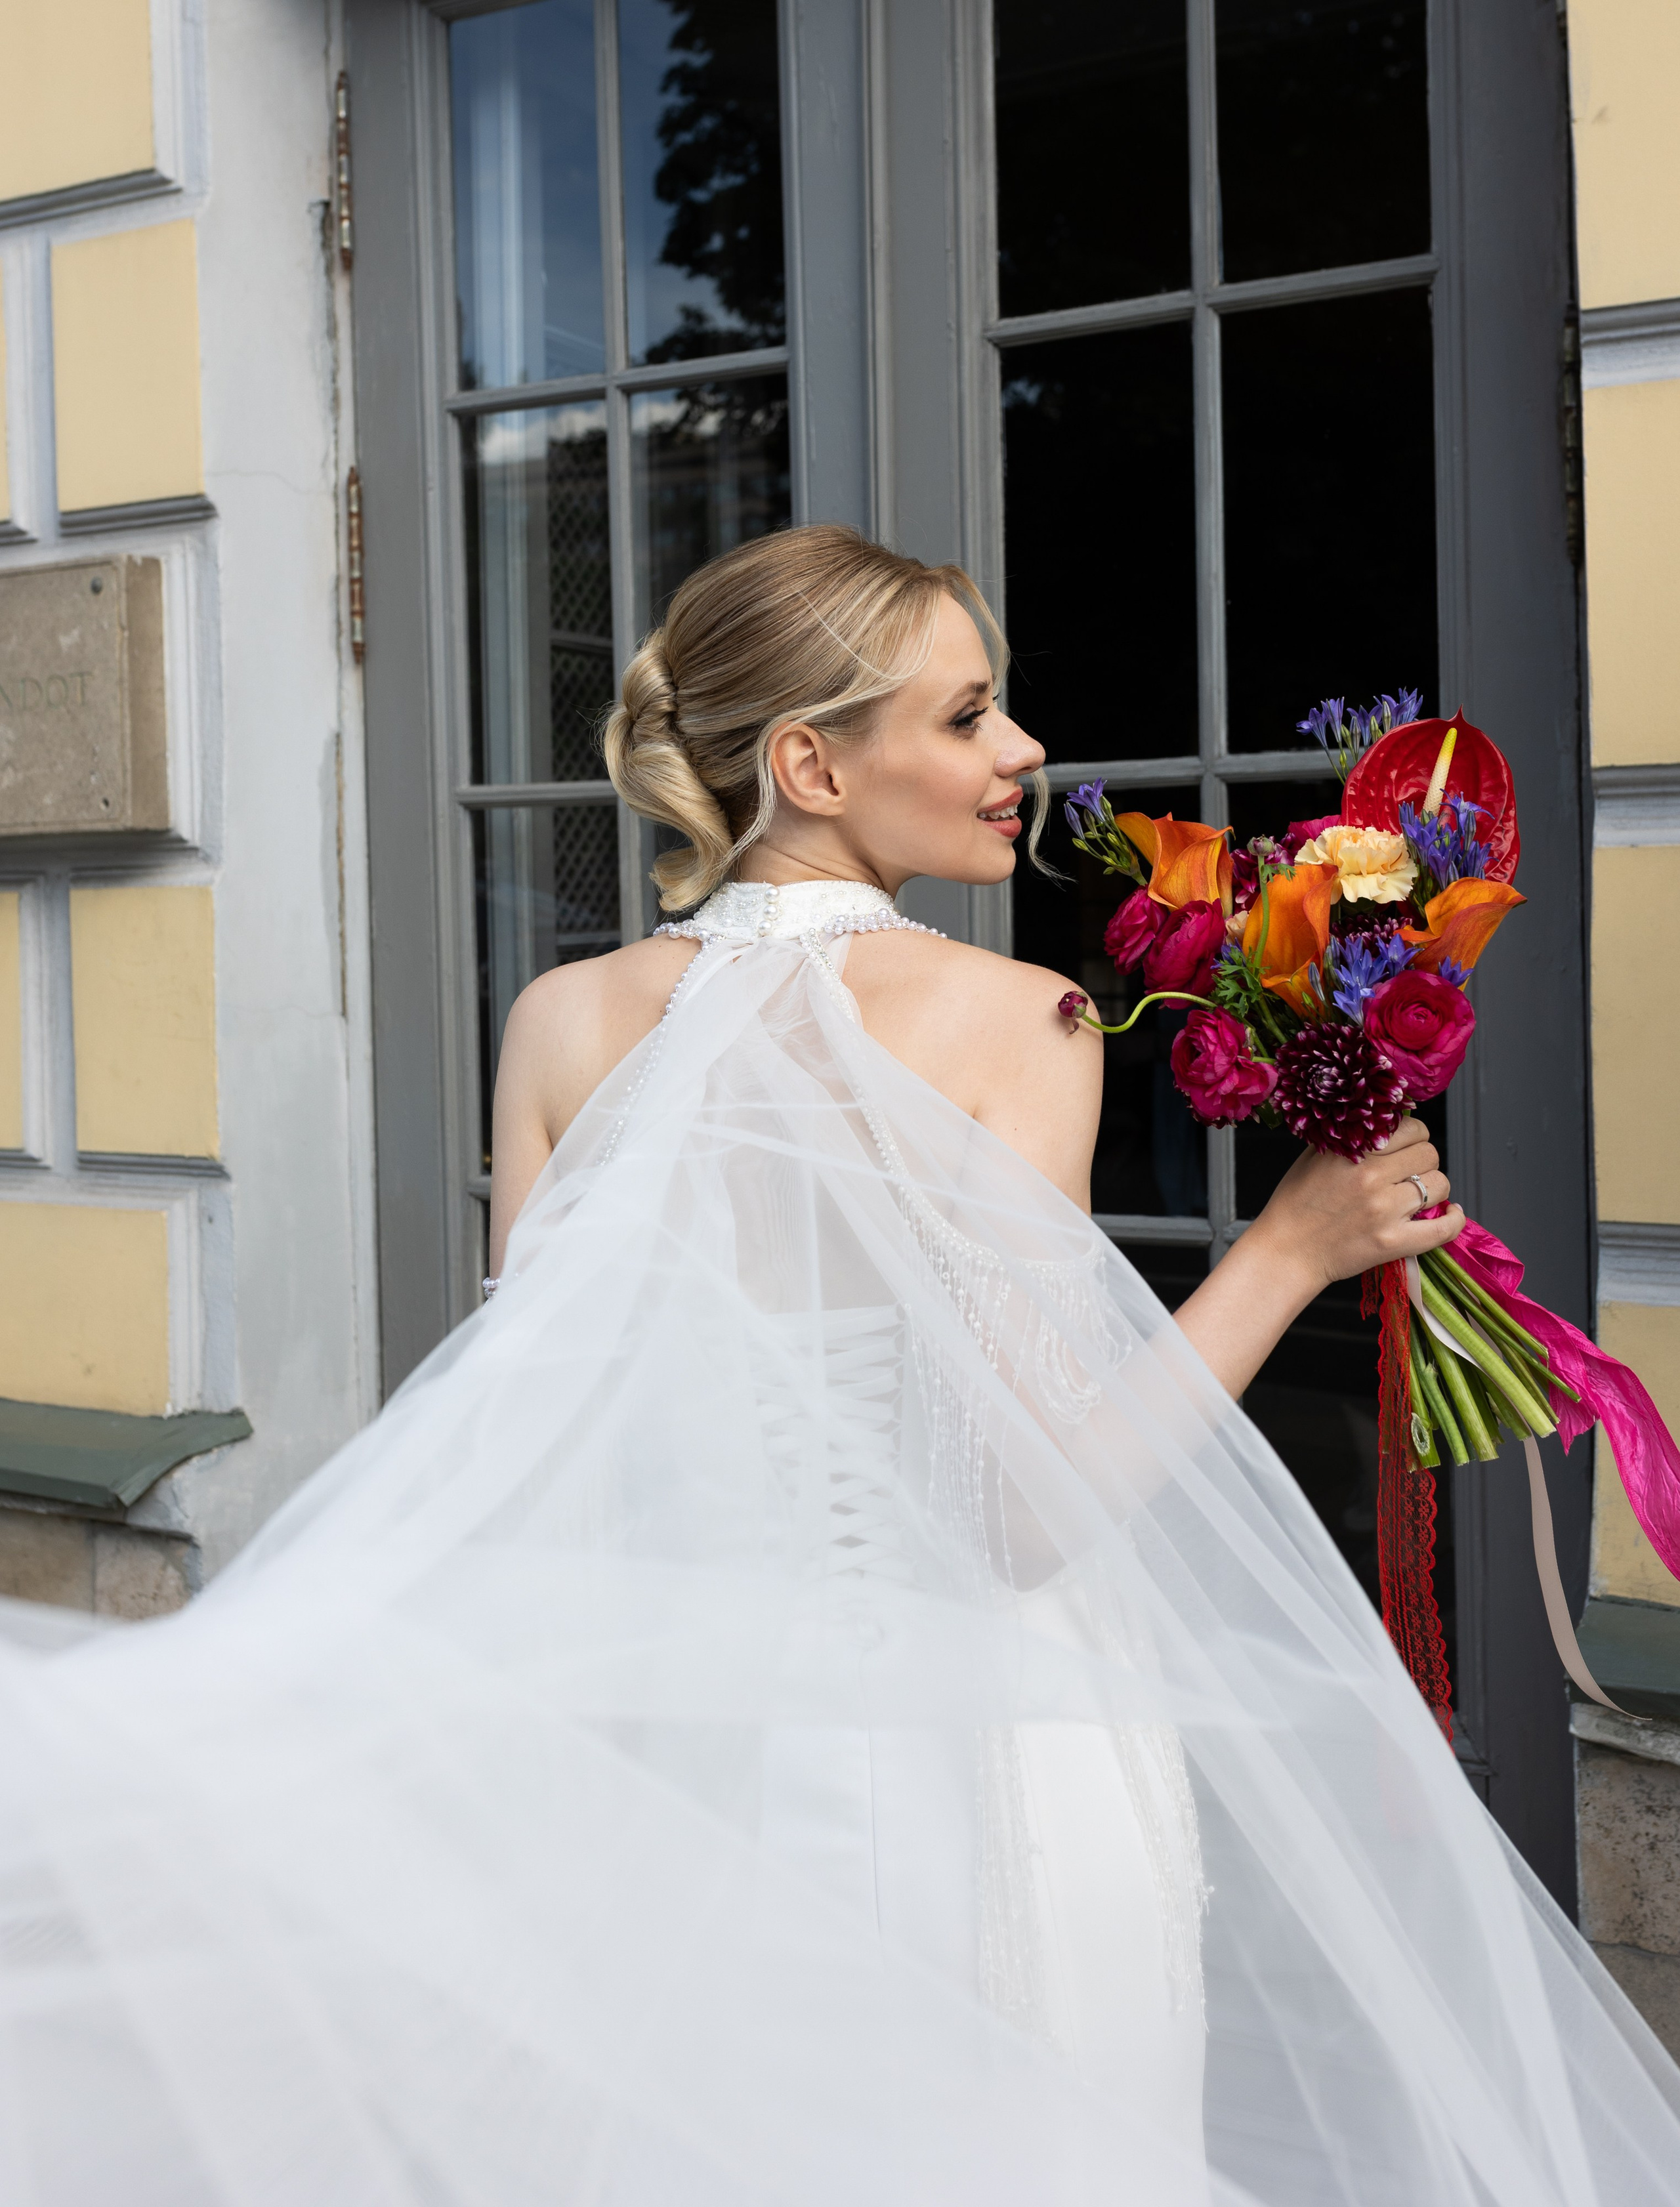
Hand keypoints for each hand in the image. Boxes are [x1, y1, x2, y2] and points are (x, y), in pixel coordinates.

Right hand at [1173, 1118, 1461, 1400]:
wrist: (1286, 1252)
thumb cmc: (1295, 1205)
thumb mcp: (1314, 1156)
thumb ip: (1350, 1138)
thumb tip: (1385, 1121)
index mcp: (1352, 1151)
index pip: (1410, 1128)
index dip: (1413, 1135)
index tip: (1406, 1145)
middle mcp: (1371, 1176)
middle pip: (1429, 1154)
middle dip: (1423, 1161)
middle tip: (1408, 1173)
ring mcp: (1384, 1210)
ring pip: (1440, 1185)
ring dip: (1433, 1188)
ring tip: (1416, 1196)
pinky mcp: (1393, 1242)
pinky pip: (1444, 1228)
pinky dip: (1453, 1219)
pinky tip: (1449, 1213)